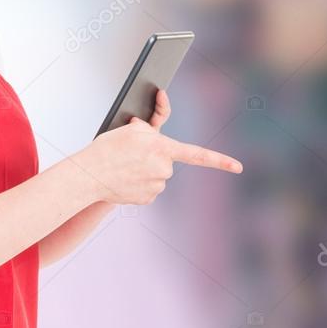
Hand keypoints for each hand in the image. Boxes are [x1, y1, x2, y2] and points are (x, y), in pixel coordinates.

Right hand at [72, 89, 242, 205]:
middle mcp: (163, 168)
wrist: (88, 174)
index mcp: (162, 147)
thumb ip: (149, 130)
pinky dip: (137, 184)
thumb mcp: (129, 128)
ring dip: (144, 171)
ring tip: (123, 168)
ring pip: (157, 175)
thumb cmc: (106, 149)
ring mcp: (156, 186)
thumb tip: (154, 141)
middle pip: (166, 161)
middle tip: (129, 154)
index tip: (238, 168)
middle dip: (152, 157)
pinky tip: (123, 180)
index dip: (220, 161)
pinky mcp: (147, 199)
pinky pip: (148, 188)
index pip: (198, 154)